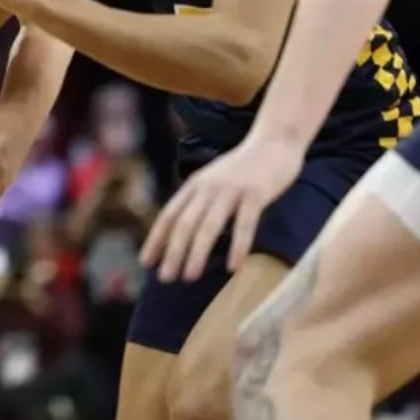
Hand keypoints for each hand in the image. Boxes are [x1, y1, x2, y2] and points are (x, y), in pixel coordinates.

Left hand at [139, 134, 303, 281]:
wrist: (274, 142)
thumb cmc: (243, 169)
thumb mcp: (213, 181)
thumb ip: (198, 202)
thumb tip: (183, 234)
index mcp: (194, 185)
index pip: (168, 215)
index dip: (156, 239)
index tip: (145, 263)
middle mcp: (207, 187)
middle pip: (184, 224)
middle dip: (172, 252)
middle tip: (165, 278)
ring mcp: (231, 190)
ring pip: (209, 225)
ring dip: (197, 253)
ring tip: (190, 276)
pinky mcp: (255, 194)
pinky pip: (245, 224)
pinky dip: (237, 246)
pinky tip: (233, 267)